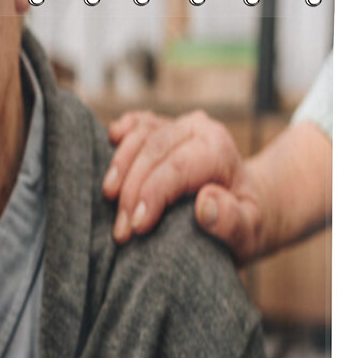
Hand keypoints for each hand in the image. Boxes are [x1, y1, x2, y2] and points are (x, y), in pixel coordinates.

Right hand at [103, 110, 266, 264]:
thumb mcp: (249, 233)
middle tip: (121, 232)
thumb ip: (231, 222)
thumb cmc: (245, 224)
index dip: (152, 194)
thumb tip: (205, 203)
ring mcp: (179, 126)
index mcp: (219, 150)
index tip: (137, 228)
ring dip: (119, 169)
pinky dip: (122, 133)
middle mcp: (199, 129)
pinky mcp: (164, 129)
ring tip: (109, 203)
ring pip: (139, 136)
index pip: (178, 166)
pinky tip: (110, 141)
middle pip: (153, 151)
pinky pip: (137, 124)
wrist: (246, 205)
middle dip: (131, 192)